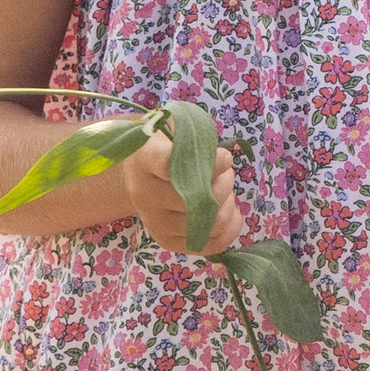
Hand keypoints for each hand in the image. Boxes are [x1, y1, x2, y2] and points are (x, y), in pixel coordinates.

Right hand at [123, 133, 243, 253]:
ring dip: (228, 204)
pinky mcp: (166, 240)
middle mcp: (144, 193)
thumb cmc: (166, 144)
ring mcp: (154, 221)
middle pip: (198, 198)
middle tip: (227, 171)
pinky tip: (230, 210)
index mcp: (145, 158)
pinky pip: (210, 244)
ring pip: (208, 222)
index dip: (208, 164)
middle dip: (225, 182)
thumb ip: (196, 135)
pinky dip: (230, 227)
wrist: (139, 173)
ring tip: (224, 188)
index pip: (170, 165)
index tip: (225, 157)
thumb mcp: (175, 126)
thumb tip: (222, 161)